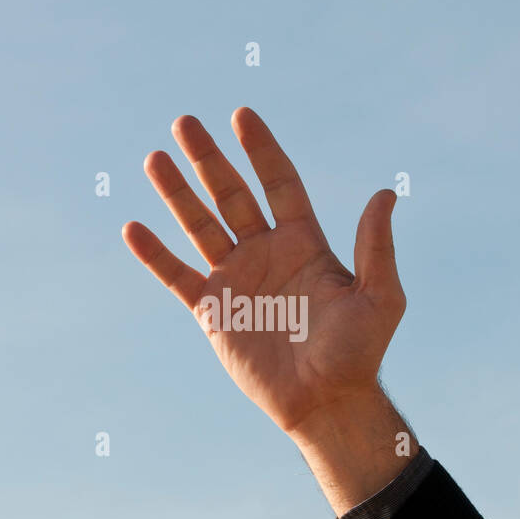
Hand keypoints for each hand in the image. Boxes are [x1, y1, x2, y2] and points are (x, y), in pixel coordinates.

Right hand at [123, 108, 415, 511]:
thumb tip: (386, 193)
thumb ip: (375, 246)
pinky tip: (133, 227)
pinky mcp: (213, 312)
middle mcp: (266, 253)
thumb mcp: (379, 296)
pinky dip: (155, 254)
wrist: (325, 403)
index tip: (241, 115)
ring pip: (200, 226)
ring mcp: (236, 280)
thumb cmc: (359, 353)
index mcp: (305, 242)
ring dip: (177, 193)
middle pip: (232, 195)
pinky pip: (177, 276)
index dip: (261, 150)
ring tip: (155, 158)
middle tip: (184, 121)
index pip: (279, 183)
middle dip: (208, 159)